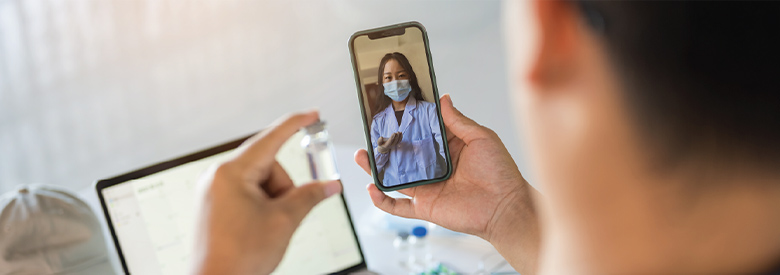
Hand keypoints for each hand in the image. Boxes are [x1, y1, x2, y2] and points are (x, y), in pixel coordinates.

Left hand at [193, 111, 341, 274]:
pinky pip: (247, 194)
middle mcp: (218, 176)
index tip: (312, 115)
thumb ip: (309, 196)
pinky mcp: (215, 204)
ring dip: (273, 201)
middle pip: (269, 167)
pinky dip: (261, 207)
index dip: (295, 124)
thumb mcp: (284, 221)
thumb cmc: (239, 256)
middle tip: (283, 215)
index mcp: (232, 173)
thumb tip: (329, 185)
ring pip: (260, 182)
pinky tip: (258, 228)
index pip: (271, 139)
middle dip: (283, 189)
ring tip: (266, 228)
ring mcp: (214, 191)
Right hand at [355, 94, 540, 272]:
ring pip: (394, 178)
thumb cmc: (501, 173)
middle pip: (403, 155)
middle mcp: (435, 168)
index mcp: (448, 149)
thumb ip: (458, 121)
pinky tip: (371, 188)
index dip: (407, 124)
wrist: (506, 207)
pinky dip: (382, 200)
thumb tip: (443, 99)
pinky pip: (398, 206)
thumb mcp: (481, 137)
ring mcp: (428, 188)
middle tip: (370, 134)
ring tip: (362, 156)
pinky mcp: (425, 207)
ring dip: (376, 169)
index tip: (391, 111)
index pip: (421, 134)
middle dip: (385, 145)